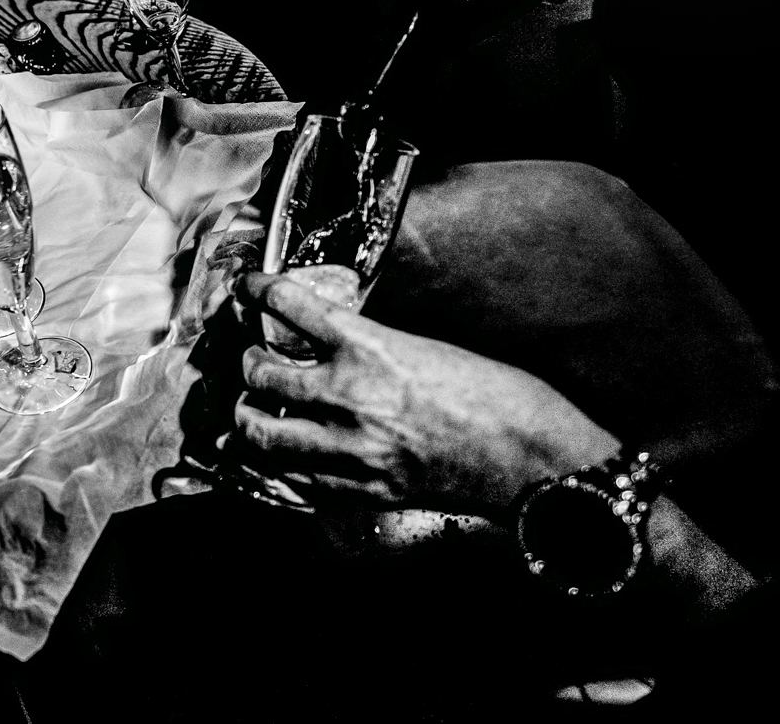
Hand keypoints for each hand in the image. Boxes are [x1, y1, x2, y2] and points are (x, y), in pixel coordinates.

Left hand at [231, 267, 620, 514]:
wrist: (531, 457)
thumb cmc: (496, 395)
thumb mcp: (425, 347)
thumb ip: (370, 346)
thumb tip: (330, 342)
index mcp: (369, 347)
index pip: (290, 306)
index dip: (258, 291)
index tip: (247, 289)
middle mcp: (349, 395)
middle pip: (261, 373)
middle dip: (249, 363)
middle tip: (253, 360)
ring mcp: (351, 447)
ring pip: (263, 434)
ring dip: (250, 418)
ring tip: (253, 411)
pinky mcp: (362, 489)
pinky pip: (297, 478)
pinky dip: (283, 464)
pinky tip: (288, 455)